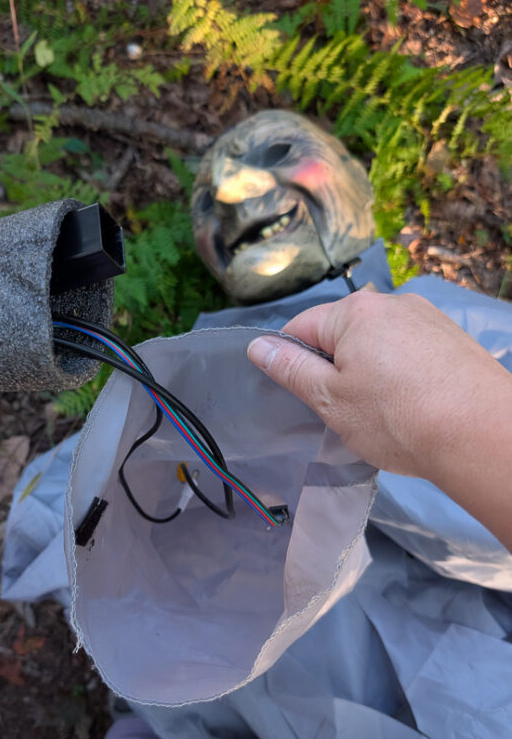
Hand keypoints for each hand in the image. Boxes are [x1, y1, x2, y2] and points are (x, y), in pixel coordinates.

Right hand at [247, 290, 511, 549]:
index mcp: (355, 311)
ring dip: (371, 372)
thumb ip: (290, 369)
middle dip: (336, 368)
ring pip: (378, 344)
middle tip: (347, 411)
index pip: (301, 328)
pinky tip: (413, 405)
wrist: (481, 435)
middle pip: (342, 334)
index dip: (293, 363)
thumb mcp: (329, 399)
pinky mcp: (453, 338)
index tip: (306, 397)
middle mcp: (393, 302)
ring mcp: (428, 317)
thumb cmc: (396, 418)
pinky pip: (409, 351)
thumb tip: (257, 345)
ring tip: (385, 412)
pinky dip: (403, 374)